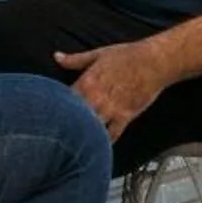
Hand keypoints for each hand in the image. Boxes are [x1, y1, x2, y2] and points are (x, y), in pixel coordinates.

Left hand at [53, 38, 170, 139]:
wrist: (154, 62)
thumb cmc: (127, 56)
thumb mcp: (98, 54)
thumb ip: (75, 59)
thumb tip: (57, 56)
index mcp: (86, 82)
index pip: (62, 99)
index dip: (53, 107)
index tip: (47, 113)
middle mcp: (96, 98)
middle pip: (74, 118)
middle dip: (65, 125)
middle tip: (55, 135)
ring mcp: (111, 109)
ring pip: (91, 128)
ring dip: (82, 135)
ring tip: (72, 145)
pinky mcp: (125, 117)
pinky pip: (112, 135)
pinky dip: (104, 143)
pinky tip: (97, 148)